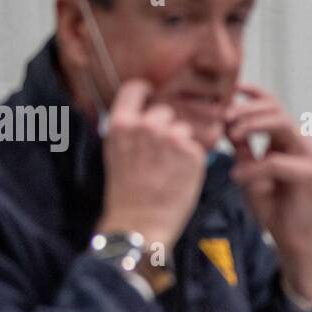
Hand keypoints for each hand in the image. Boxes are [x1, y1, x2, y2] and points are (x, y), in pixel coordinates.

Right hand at [95, 79, 205, 253]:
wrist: (139, 224)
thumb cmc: (126, 191)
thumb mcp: (115, 152)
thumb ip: (130, 128)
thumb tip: (146, 109)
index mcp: (122, 123)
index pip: (136, 87)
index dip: (146, 92)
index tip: (151, 99)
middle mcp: (147, 126)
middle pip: (165, 111)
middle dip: (165, 128)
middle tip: (159, 154)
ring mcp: (172, 139)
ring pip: (183, 130)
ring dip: (181, 144)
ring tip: (168, 169)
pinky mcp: (193, 154)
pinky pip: (196, 148)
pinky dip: (191, 160)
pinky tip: (179, 177)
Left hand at [224, 81, 311, 299]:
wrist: (291, 238)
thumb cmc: (272, 206)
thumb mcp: (248, 171)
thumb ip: (241, 149)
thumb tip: (223, 123)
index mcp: (286, 139)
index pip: (273, 104)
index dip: (254, 92)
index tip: (232, 89)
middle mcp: (300, 143)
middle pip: (276, 108)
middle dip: (246, 109)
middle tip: (223, 117)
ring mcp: (307, 155)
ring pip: (281, 124)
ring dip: (252, 125)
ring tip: (231, 136)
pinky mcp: (308, 173)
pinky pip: (276, 161)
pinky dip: (253, 167)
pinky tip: (237, 177)